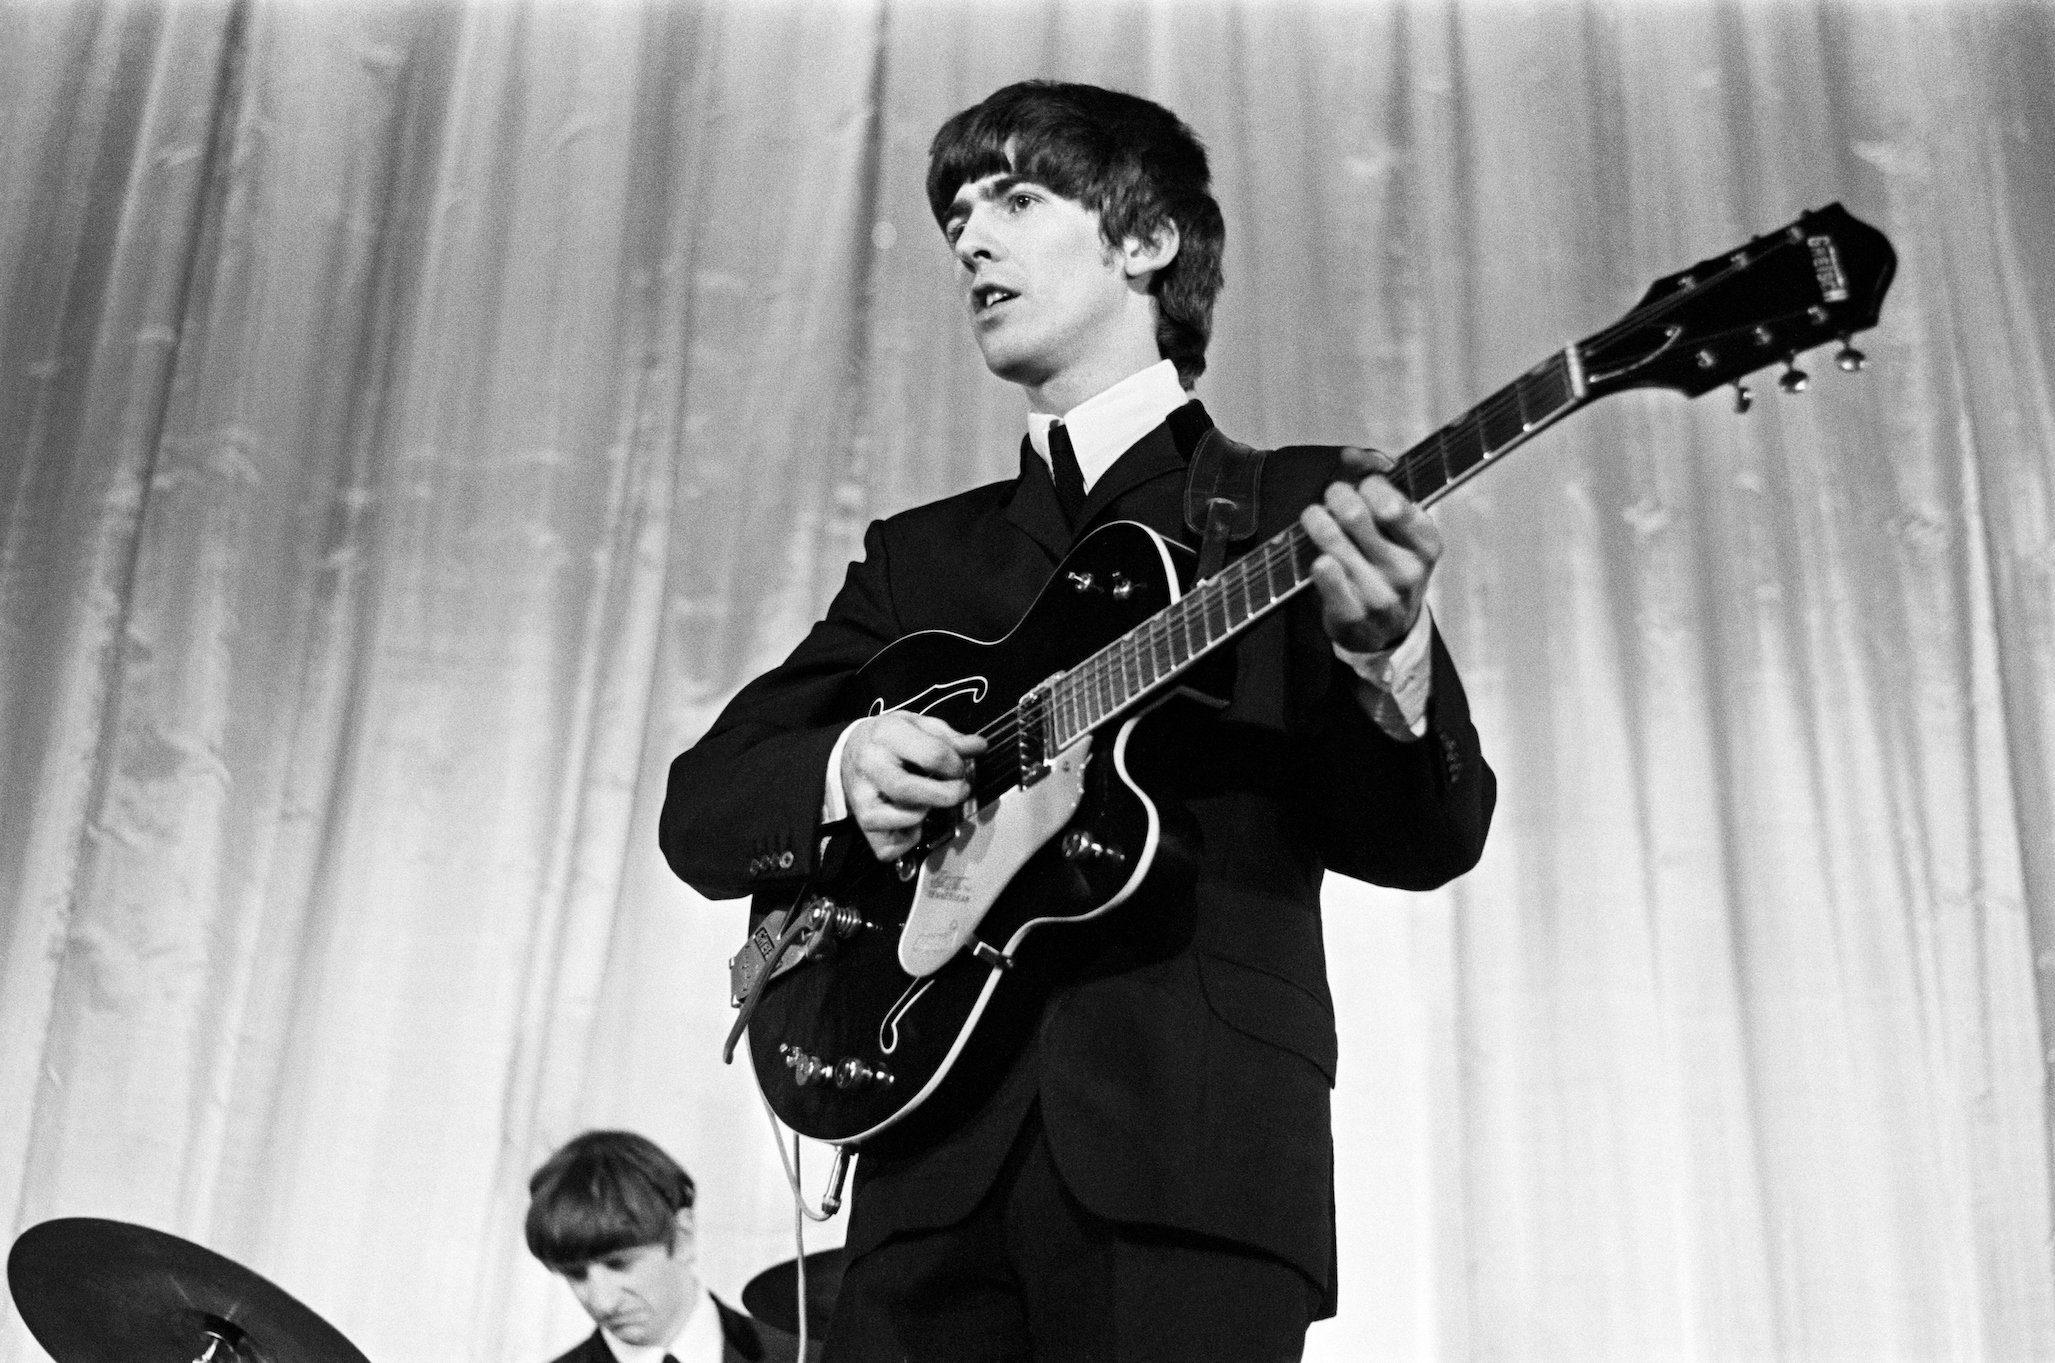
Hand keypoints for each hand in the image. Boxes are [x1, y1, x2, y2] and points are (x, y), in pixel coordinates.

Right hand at [839, 711, 987, 860]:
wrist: (846, 750)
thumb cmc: (888, 738)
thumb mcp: (917, 724)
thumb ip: (949, 737)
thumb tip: (979, 747)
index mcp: (887, 734)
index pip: (932, 754)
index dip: (956, 765)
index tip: (960, 768)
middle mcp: (870, 766)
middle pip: (908, 789)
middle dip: (946, 794)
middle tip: (960, 790)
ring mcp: (861, 798)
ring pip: (900, 819)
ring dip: (926, 814)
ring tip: (928, 801)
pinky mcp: (860, 823)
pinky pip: (889, 847)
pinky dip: (908, 839)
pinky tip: (911, 820)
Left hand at [1299, 446, 1441, 653]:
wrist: (1389, 631)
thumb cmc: (1391, 566)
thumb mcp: (1402, 531)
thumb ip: (1382, 487)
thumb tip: (1352, 454)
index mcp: (1427, 545)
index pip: (1392, 503)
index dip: (1368, 485)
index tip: (1361, 486)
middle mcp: (1407, 571)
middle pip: (1355, 516)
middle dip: (1336, 496)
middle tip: (1331, 497)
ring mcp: (1380, 596)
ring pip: (1332, 543)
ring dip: (1316, 521)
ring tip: (1313, 517)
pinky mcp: (1352, 616)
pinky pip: (1323, 575)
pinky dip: (1315, 560)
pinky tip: (1318, 557)